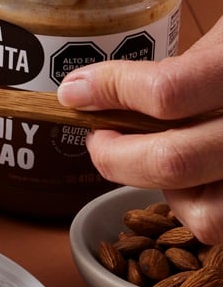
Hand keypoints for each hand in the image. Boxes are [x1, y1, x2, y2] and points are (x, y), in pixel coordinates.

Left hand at [58, 20, 222, 242]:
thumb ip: (182, 70)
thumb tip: (100, 91)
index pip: (167, 93)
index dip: (109, 92)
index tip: (77, 91)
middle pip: (175, 163)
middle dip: (117, 157)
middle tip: (101, 139)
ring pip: (209, 217)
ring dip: (169, 194)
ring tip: (156, 161)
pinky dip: (205, 208)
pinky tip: (202, 177)